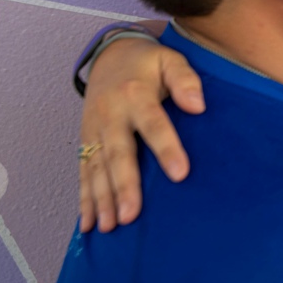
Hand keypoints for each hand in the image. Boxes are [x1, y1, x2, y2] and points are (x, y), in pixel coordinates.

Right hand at [78, 36, 204, 232]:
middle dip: (124, 186)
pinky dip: (84, 199)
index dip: (166, 149)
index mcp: (135, 95)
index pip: (153, 125)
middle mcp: (110, 115)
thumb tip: (199, 105)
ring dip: (102, 199)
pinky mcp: (86, 141)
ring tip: (110, 227)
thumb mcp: (170, 60)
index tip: (181, 174)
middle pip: (118, 154)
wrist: (110, 54)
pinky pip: (83, 172)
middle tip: (132, 215)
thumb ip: (185, 79)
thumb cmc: (148, 63)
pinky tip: (89, 224)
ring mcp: (94, 130)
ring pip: (97, 168)